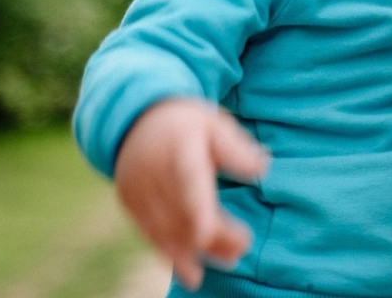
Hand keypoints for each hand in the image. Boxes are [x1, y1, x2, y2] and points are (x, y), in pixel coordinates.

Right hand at [113, 98, 268, 289]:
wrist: (135, 117)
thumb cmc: (186, 123)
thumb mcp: (213, 123)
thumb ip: (235, 148)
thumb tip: (262, 169)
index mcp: (179, 146)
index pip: (188, 179)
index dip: (196, 208)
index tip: (207, 233)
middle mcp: (153, 170)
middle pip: (182, 211)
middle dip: (212, 235)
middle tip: (242, 247)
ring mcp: (138, 189)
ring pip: (167, 228)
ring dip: (197, 250)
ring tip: (230, 259)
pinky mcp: (130, 203)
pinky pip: (151, 234)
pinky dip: (172, 256)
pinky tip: (194, 274)